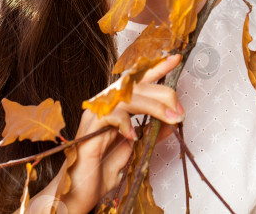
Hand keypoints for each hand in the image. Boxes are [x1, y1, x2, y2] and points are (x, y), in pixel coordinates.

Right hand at [52, 54, 185, 213]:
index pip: (138, 82)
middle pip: (135, 86)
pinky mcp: (89, 130)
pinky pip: (110, 115)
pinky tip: (133, 136)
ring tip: (170, 118)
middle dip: (163, 93)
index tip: (176, 59)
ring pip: (127, 97)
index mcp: (115, 108)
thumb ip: (148, 135)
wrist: (75, 196)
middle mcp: (104, 106)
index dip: (156, 69)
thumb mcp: (132, 152)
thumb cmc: (98, 174)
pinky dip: (125, 123)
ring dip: (153, 106)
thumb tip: (171, 121)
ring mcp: (95, 116)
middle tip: (180, 110)